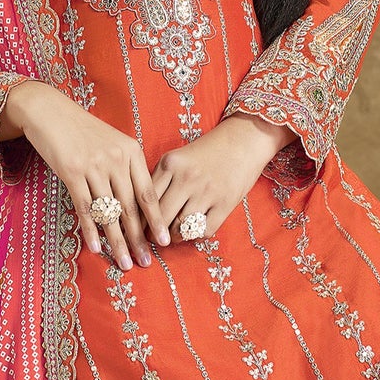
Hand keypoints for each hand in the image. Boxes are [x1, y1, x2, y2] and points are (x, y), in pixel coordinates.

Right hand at [1, 81, 172, 269]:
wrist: (50, 111)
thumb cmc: (83, 132)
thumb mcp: (112, 143)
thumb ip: (126, 168)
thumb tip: (137, 204)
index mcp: (131, 151)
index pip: (147, 193)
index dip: (156, 220)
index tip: (165, 242)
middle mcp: (116, 159)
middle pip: (130, 207)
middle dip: (139, 238)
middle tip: (146, 261)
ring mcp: (94, 165)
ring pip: (109, 212)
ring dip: (117, 241)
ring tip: (124, 262)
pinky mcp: (72, 171)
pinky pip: (85, 207)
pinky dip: (91, 230)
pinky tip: (96, 249)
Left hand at [150, 114, 295, 240]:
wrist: (244, 140)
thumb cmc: (207, 151)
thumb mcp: (178, 157)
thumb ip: (160, 179)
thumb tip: (141, 211)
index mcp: (170, 164)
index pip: (146, 199)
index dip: (138, 219)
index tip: (136, 228)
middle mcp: (186, 177)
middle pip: (161, 217)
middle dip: (153, 234)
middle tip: (151, 239)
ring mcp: (207, 191)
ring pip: (180, 228)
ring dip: (173, 238)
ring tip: (170, 238)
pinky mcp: (226, 203)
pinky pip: (204, 231)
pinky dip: (195, 237)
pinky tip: (192, 232)